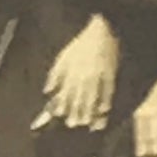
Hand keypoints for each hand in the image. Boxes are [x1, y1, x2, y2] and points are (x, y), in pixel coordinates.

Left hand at [40, 17, 122, 133]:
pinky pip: (108, 90)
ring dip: (89, 110)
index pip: (64, 94)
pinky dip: (106, 100)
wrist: (101, 31)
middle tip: (74, 125)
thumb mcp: (62, 58)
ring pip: (92, 97)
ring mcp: (97, 76)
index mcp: (70, 74)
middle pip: (78, 98)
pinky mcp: (110, 74)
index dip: (61, 106)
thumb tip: (47, 92)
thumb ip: (54, 76)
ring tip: (87, 123)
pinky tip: (104, 110)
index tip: (59, 116)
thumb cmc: (80, 45)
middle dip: (75, 112)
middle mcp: (82, 77)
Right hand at [134, 25, 156, 156]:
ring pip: (143, 114)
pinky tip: (141, 142)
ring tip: (144, 155)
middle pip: (154, 113)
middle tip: (154, 156)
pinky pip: (141, 112)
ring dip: (143, 134)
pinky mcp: (153, 94)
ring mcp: (156, 90)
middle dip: (153, 135)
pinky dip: (139, 128)